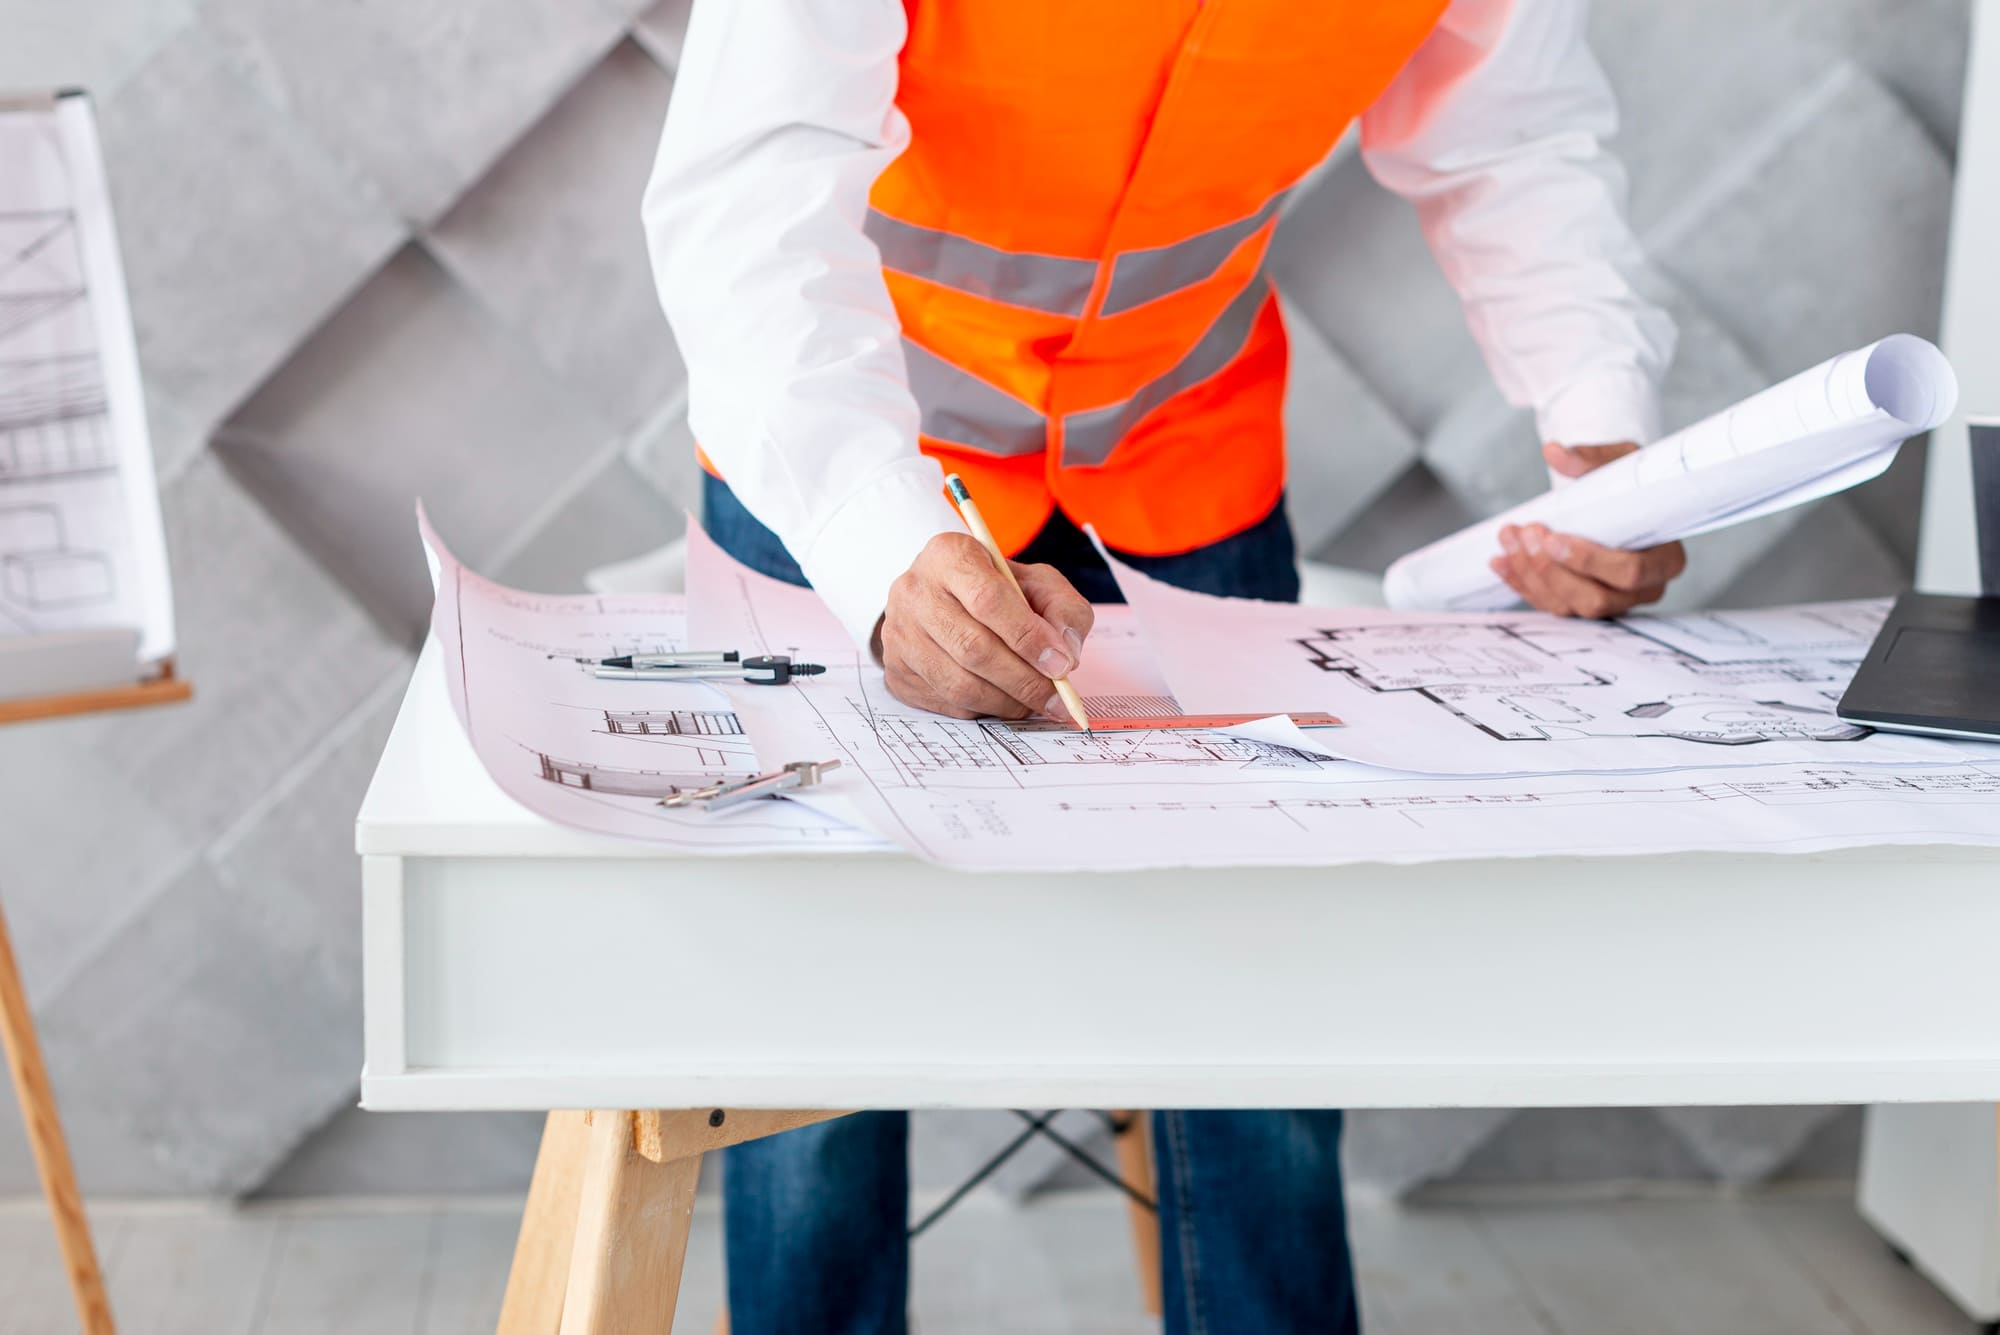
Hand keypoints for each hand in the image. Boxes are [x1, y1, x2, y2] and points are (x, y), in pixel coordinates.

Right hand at [876, 532, 1093, 718]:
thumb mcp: (1038, 584)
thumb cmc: (997, 590)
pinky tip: (1005, 701)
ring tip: (1036, 703)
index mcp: (950, 555)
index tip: (1062, 665)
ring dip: (1006, 702)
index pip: (988, 599)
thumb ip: (1063, 610)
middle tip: (1057, 699)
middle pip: (972, 647)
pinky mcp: (896, 668)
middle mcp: (915, 590)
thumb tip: (1065, 654)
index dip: (1029, 637)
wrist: (945, 599)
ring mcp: (899, 632)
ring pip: (957, 683)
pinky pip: (945, 702)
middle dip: (1023, 680)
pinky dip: (983, 710)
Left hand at [1487, 441, 1686, 618]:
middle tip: (1527, 534)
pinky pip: (1551, 604)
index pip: (1630, 573)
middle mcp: (1644, 589)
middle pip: (1597, 599)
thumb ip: (1590, 458)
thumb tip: (1554, 452)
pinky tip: (1501, 560)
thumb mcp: (1619, 463)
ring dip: (1531, 575)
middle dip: (1552, 570)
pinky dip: (1522, 583)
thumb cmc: (1628, 482)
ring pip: (1569, 606)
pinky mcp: (1584, 603)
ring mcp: (1614, 602)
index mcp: (1666, 559)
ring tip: (1509, 539)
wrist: (1618, 496)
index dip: (1589, 561)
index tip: (1553, 538)